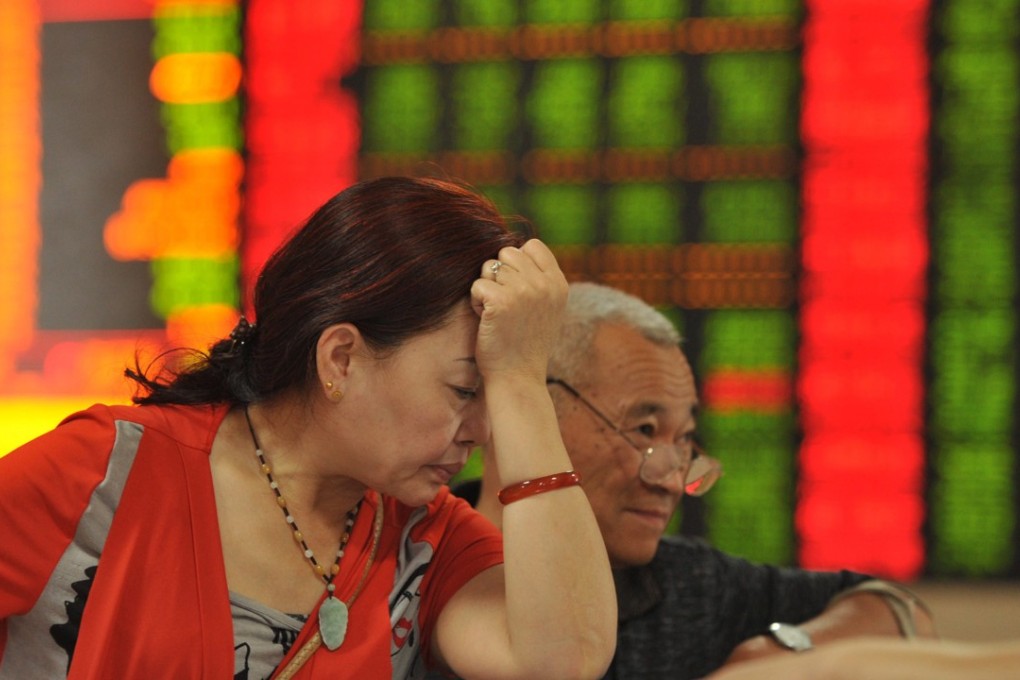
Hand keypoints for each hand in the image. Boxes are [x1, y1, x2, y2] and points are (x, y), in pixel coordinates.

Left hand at [470, 239, 567, 383]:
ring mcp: (524, 291)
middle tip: (504, 305)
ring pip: (489, 267)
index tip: (515, 290)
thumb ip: (539, 280)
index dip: (516, 263)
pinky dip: (476, 302)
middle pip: (507, 253)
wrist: (518, 378)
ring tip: (497, 314)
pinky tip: (487, 321)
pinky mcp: (501, 301)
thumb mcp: (546, 308)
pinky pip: (478, 285)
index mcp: (558, 284)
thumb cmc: (525, 345)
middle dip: (499, 275)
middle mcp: (544, 284)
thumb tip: (516, 249)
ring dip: (486, 289)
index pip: (532, 246)